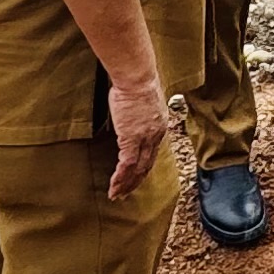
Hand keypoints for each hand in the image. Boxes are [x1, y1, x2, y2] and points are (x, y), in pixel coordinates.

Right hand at [106, 73, 177, 202]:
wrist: (136, 78)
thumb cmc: (137, 82)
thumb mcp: (145, 100)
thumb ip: (142, 111)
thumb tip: (135, 111)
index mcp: (160, 126)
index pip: (152, 154)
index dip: (144, 168)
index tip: (136, 177)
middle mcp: (155, 136)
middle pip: (147, 165)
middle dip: (136, 182)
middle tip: (126, 193)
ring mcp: (144, 139)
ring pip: (137, 169)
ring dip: (126, 184)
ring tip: (117, 195)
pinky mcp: (131, 138)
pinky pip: (126, 164)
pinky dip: (120, 177)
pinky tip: (114, 186)